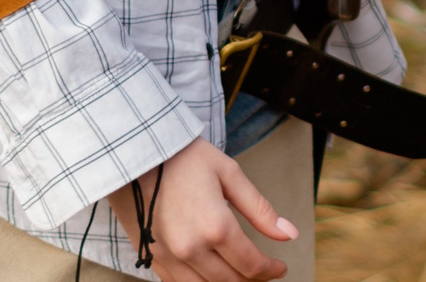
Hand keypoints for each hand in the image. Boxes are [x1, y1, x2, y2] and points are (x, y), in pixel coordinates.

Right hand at [107, 136, 295, 281]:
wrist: (136, 155)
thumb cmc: (185, 158)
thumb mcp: (230, 174)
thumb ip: (260, 210)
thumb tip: (289, 234)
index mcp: (216, 227)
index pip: (251, 265)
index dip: (271, 270)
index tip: (281, 267)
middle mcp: (192, 249)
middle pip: (231, 281)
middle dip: (254, 279)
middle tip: (265, 270)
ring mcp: (169, 257)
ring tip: (241, 273)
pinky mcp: (152, 258)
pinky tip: (212, 272)